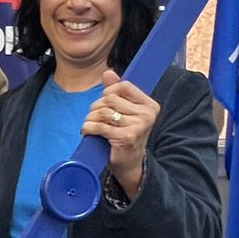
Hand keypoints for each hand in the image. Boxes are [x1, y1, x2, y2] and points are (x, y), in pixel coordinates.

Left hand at [83, 70, 157, 197]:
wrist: (129, 164)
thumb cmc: (125, 135)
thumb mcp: (124, 112)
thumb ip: (117, 91)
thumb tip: (108, 72)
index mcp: (150, 105)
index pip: (124, 86)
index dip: (109, 92)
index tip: (106, 103)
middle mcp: (147, 115)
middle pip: (110, 98)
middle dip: (97, 107)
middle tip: (96, 118)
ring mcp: (138, 126)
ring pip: (103, 111)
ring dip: (91, 118)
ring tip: (92, 125)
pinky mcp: (126, 138)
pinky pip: (99, 126)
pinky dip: (89, 128)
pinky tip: (88, 132)